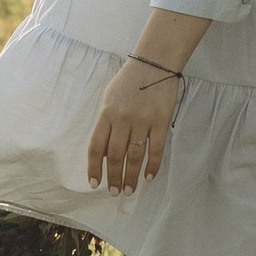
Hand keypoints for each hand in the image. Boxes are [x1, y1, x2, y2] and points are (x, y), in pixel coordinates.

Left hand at [86, 57, 179, 193]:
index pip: (96, 147)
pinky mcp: (161, 121)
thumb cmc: (128, 81)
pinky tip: (148, 177)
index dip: (94, 168)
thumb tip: (103, 152)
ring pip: (135, 156)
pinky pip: (156, 149)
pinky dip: (152, 166)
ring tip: (130, 190)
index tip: (95, 183)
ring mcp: (142, 120)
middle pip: (115, 156)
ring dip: (131, 176)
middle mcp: (122, 119)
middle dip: (114, 178)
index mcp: (106, 113)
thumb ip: (105, 123)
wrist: (154, 63)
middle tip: (114, 192)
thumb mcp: (109, 98)